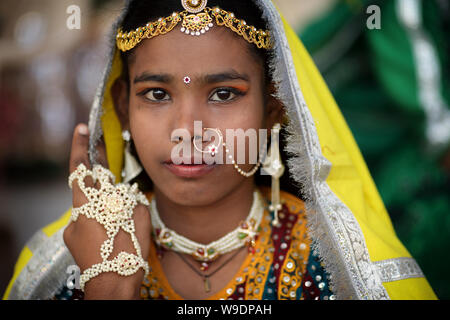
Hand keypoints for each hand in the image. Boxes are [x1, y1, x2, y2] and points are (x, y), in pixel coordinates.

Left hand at [63, 124, 150, 299]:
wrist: (114, 285)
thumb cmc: (129, 251)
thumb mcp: (138, 218)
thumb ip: (128, 199)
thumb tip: (123, 192)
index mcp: (93, 204)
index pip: (81, 169)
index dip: (80, 147)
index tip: (81, 129)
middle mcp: (77, 213)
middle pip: (84, 187)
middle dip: (96, 177)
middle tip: (105, 167)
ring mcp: (72, 227)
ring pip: (87, 206)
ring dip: (101, 206)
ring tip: (118, 220)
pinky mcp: (71, 239)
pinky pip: (85, 221)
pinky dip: (98, 221)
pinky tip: (110, 233)